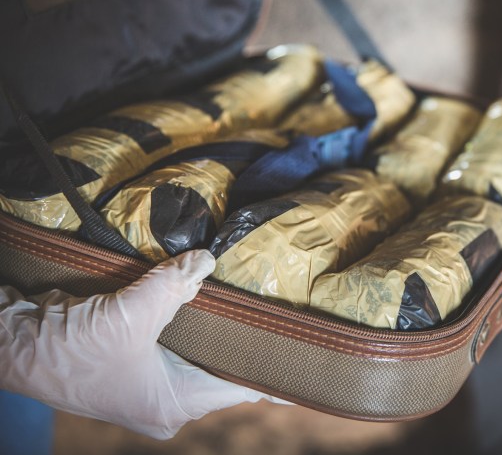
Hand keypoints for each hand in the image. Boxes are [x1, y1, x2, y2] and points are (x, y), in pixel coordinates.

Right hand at [0, 250, 280, 438]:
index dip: (274, 369)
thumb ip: (174, 285)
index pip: (242, 387)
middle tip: (285, 308)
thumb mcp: (130, 313)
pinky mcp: (132, 357)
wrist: (12, 345)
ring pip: (198, 348)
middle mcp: (166, 398)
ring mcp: (148, 379)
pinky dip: (187, 315)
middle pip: (222, 366)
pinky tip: (208, 290)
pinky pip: (173, 336)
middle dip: (248, 337)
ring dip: (215, 322)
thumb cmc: (70, 349)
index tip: (309, 355)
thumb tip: (208, 260)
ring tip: (255, 294)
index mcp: (174, 404)